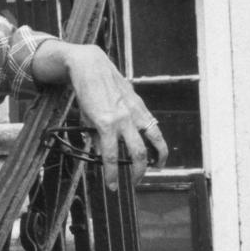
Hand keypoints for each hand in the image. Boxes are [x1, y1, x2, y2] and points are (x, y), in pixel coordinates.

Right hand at [57, 44, 168, 188]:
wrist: (89, 65)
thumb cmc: (99, 82)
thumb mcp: (110, 103)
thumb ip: (109, 125)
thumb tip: (100, 150)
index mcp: (139, 110)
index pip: (156, 134)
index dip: (160, 152)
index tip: (158, 163)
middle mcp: (135, 116)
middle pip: (149, 148)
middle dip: (147, 168)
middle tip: (140, 179)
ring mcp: (122, 120)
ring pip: (135, 153)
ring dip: (132, 172)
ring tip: (122, 185)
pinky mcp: (105, 123)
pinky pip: (109, 153)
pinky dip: (110, 170)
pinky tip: (108, 179)